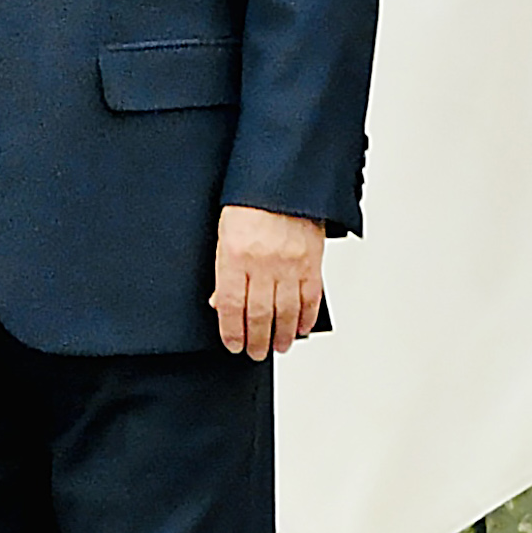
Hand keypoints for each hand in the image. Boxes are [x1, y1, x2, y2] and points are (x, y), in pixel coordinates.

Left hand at [212, 206, 326, 360]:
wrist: (285, 179)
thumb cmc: (251, 201)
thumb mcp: (224, 233)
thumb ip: (223, 270)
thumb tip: (220, 303)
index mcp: (235, 255)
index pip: (230, 305)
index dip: (231, 331)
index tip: (233, 344)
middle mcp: (263, 263)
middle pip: (258, 314)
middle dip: (256, 340)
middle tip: (255, 352)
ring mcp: (289, 264)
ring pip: (286, 312)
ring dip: (282, 335)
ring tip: (278, 346)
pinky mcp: (312, 261)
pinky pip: (310, 297)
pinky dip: (306, 317)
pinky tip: (301, 327)